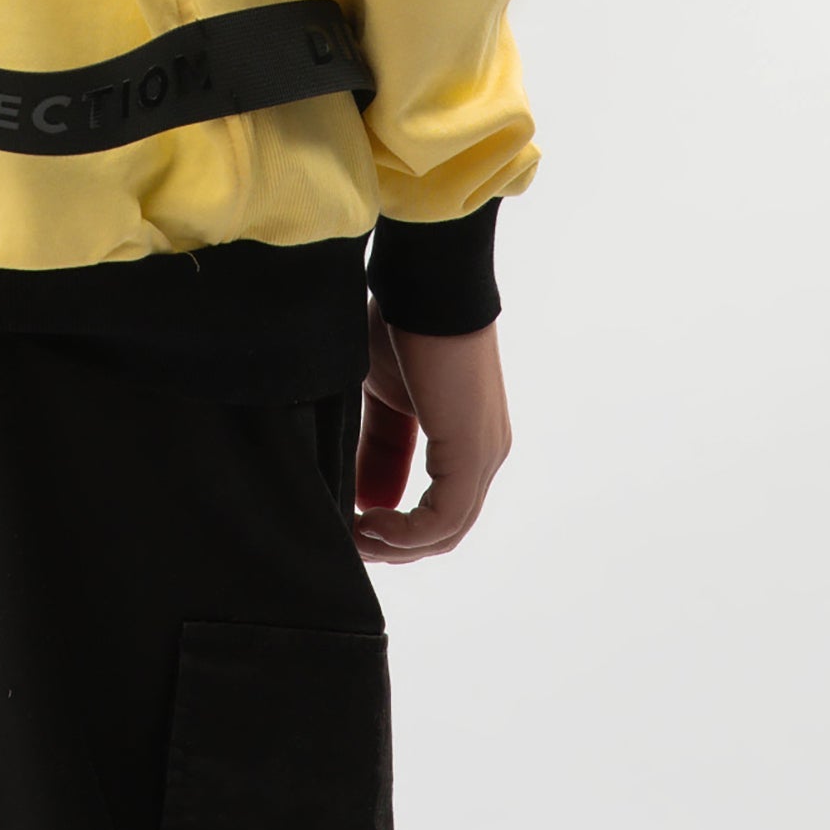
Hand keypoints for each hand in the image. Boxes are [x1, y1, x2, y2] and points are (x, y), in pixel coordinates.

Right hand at [353, 297, 511, 563]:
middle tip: (346, 543)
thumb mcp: (378, 392)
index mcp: (465, 436)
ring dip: (396, 545)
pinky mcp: (473, 452)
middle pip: (443, 527)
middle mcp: (483, 452)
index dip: (391, 525)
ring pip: (446, 531)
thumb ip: (375, 444)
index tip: (347, 527)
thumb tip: (357, 494)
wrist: (424, 284)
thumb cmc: (399, 322)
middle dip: (392, 544)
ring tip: (352, 539)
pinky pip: (444, 519)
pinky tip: (368, 525)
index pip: (434, 504)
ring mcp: (483, 455)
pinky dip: (405, 534)